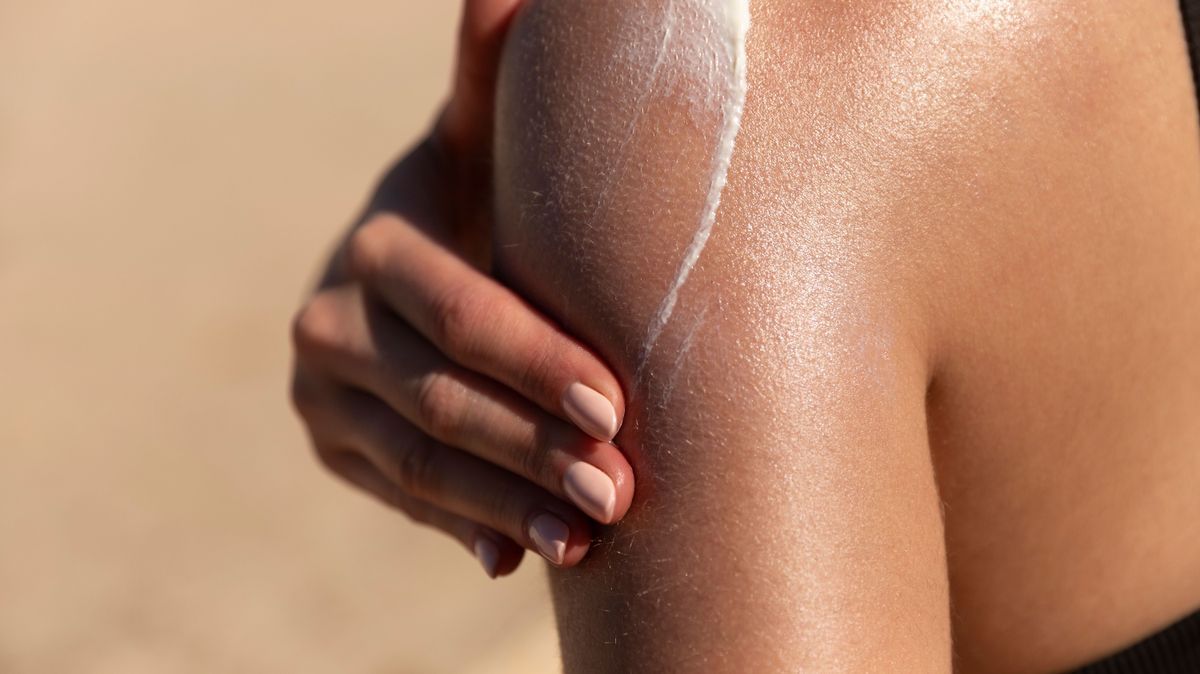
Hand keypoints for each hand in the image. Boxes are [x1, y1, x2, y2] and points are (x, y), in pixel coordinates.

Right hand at [289, 0, 633, 577]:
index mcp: (379, 246)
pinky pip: (403, 499)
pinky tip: (518, 558)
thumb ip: (489, 84)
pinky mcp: (333, 448)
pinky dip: (464, 527)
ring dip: (507, 503)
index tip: (619, 407)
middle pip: (441, 398)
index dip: (537, 361)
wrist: (423, 268)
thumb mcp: (484, 147)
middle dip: (534, 447)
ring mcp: (324, 395)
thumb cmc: (486, 202)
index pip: (459, 312)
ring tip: (588, 538)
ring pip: (421, 462)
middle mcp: (329, 321)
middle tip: (620, 492)